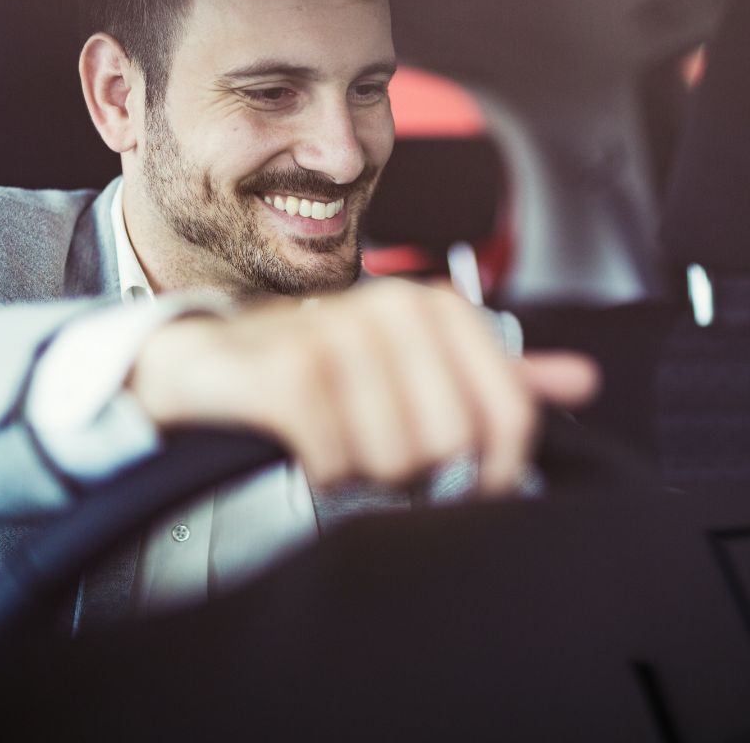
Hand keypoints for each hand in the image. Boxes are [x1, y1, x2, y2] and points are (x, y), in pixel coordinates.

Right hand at [128, 280, 598, 493]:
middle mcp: (390, 308)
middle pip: (451, 443)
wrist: (210, 362)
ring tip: (340, 444)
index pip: (508, 413)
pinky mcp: (289, 370)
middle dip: (414, 471)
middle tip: (376, 453)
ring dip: (364, 473)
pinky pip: (338, 461)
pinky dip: (323, 472)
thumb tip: (583, 379)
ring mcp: (338, 334)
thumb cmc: (317, 367)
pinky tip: (305, 448)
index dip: (496, 469)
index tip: (467, 486)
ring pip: (397, 458)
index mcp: (432, 307)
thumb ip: (493, 374)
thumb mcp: (410, 364)